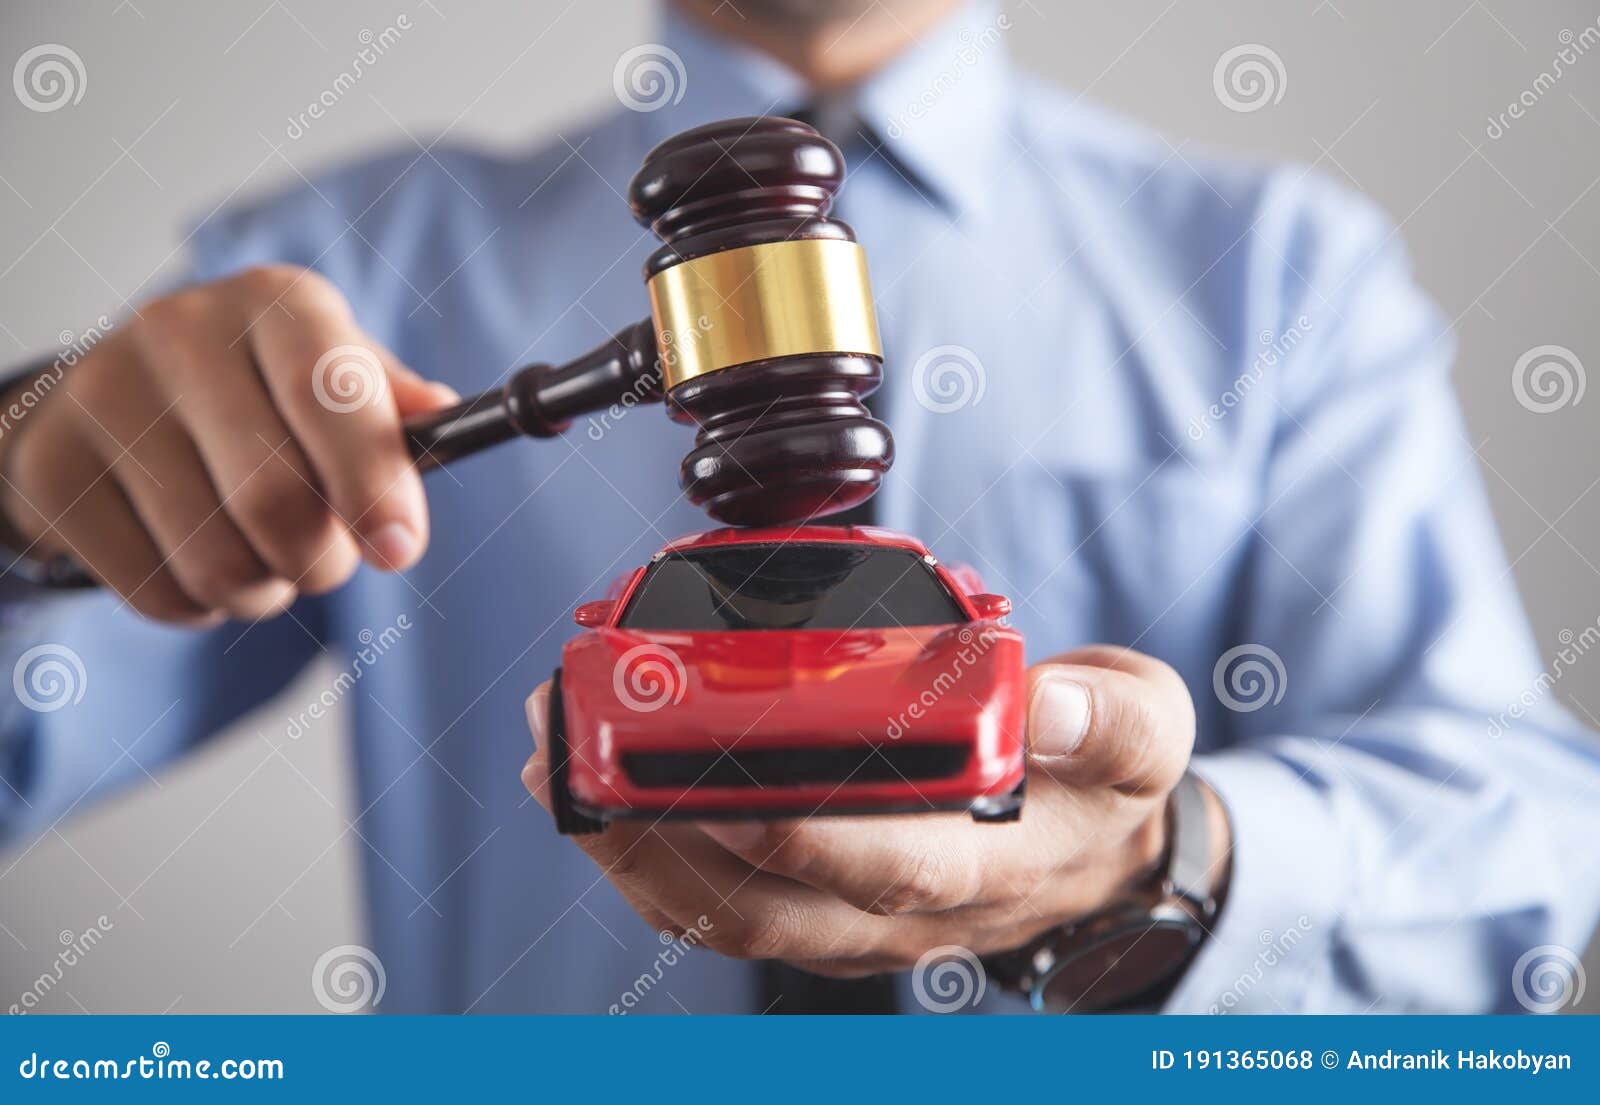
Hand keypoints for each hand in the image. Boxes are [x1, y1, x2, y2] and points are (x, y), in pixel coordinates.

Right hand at [0, 265, 456, 623]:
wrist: (117, 400)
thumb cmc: (264, 395)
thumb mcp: (338, 377)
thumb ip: (396, 406)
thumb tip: (444, 414)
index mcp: (277, 303)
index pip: (329, 393)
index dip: (372, 481)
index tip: (399, 549)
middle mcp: (180, 331)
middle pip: (275, 501)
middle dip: (322, 560)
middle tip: (325, 558)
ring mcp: (103, 396)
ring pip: (218, 562)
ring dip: (265, 590)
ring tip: (261, 555)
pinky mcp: (51, 468)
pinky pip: (159, 592)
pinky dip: (200, 604)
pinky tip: (195, 554)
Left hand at [521, 645, 1215, 978]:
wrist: (1090, 848)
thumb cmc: (1103, 781)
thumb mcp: (1146, 733)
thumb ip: (1108, 719)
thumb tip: (1047, 705)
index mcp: (982, 865)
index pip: (881, 867)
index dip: (799, 833)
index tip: (714, 780)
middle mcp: (899, 912)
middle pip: (764, 903)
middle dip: (656, 833)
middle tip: (575, 752)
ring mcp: (847, 918)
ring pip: (722, 912)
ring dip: (627, 846)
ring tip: (557, 763)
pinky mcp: (812, 899)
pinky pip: (716, 898)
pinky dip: (645, 853)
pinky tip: (593, 793)